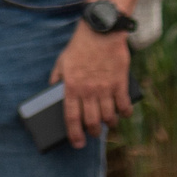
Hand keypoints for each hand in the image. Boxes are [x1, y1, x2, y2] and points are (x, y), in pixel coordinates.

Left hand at [50, 21, 133, 147]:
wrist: (100, 33)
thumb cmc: (79, 48)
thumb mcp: (61, 62)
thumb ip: (56, 79)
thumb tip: (52, 91)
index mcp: (71, 87)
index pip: (71, 117)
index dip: (74, 134)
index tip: (77, 143)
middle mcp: (88, 91)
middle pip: (92, 121)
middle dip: (93, 132)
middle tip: (93, 133)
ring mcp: (105, 88)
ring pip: (109, 117)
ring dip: (109, 124)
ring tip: (108, 123)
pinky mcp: (120, 83)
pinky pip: (124, 105)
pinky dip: (125, 113)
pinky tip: (123, 114)